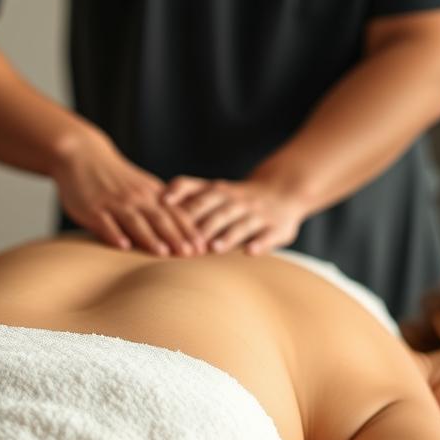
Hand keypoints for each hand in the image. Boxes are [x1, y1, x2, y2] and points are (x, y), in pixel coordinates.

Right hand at [50, 131, 204, 256]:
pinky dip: (114, 234)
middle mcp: (136, 198)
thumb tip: (182, 229)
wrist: (82, 155)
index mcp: (150, 195)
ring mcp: (114, 203)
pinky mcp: (93, 209)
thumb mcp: (141, 187)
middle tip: (191, 254)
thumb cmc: (114, 178)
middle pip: (160, 219)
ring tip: (162, 253)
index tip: (204, 248)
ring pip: (135, 221)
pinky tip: (122, 246)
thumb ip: (159, 207)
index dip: (190, 231)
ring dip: (150, 237)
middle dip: (177, 237)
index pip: (175, 214)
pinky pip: (105, 223)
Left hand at [160, 175, 307, 254]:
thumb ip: (186, 189)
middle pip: (218, 212)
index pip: (200, 197)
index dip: (183, 206)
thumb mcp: (212, 188)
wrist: (282, 193)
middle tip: (185, 244)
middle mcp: (237, 202)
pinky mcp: (275, 228)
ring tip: (214, 248)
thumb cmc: (235, 198)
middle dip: (202, 226)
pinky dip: (260, 244)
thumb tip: (156, 198)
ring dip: (227, 236)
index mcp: (219, 192)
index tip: (164, 213)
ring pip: (241, 225)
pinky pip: (268, 236)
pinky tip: (250, 251)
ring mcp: (257, 215)